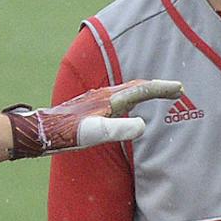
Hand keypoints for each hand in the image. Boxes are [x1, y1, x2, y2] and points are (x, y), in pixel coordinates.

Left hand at [7, 79, 182, 155]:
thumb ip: (118, 129)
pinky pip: (118, 97)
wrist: (41, 131)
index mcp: (110, 99)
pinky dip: (131, 97)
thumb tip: (143, 126)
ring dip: (145, 90)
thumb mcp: (94, 133)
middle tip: (176, 91)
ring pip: (127, 90)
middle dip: (158, 87)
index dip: (162, 89)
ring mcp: (96, 100)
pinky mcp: (89, 106)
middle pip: (137, 86)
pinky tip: (127, 107)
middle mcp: (104, 95)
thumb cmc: (66, 133)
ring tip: (158, 95)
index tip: (180, 89)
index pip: (142, 89)